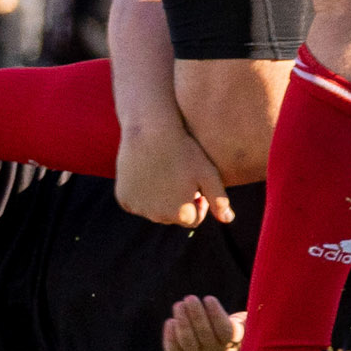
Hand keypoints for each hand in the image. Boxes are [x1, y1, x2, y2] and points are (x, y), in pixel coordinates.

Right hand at [116, 120, 232, 228]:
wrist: (150, 130)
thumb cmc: (184, 150)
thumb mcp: (208, 173)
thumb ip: (220, 200)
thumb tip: (228, 220)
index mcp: (181, 214)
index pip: (193, 219)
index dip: (198, 202)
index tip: (196, 184)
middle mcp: (157, 216)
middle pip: (172, 216)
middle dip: (178, 202)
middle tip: (179, 176)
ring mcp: (138, 208)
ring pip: (153, 209)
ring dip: (159, 199)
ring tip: (164, 174)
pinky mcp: (123, 198)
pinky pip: (135, 202)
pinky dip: (141, 194)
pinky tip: (146, 175)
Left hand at [163, 295, 243, 350]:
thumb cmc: (226, 334)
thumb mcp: (240, 329)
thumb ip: (243, 318)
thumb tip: (253, 304)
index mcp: (229, 342)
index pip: (224, 330)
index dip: (216, 314)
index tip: (209, 298)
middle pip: (204, 334)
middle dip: (196, 314)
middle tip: (190, 298)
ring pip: (187, 342)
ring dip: (182, 322)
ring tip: (179, 304)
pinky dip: (169, 336)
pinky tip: (170, 321)